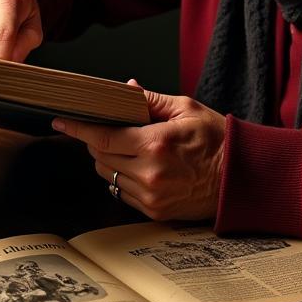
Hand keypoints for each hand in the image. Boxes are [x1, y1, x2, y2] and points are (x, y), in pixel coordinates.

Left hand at [52, 83, 226, 220]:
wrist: (241, 179)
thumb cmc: (216, 140)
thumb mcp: (186, 109)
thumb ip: (151, 100)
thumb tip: (125, 89)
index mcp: (154, 144)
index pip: (102, 137)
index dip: (78, 128)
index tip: (60, 120)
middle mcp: (149, 173)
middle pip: (100, 157)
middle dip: (98, 141)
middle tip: (109, 129)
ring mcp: (151, 196)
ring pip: (107, 176)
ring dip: (109, 160)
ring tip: (132, 148)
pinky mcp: (154, 211)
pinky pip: (121, 193)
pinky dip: (122, 178)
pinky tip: (140, 167)